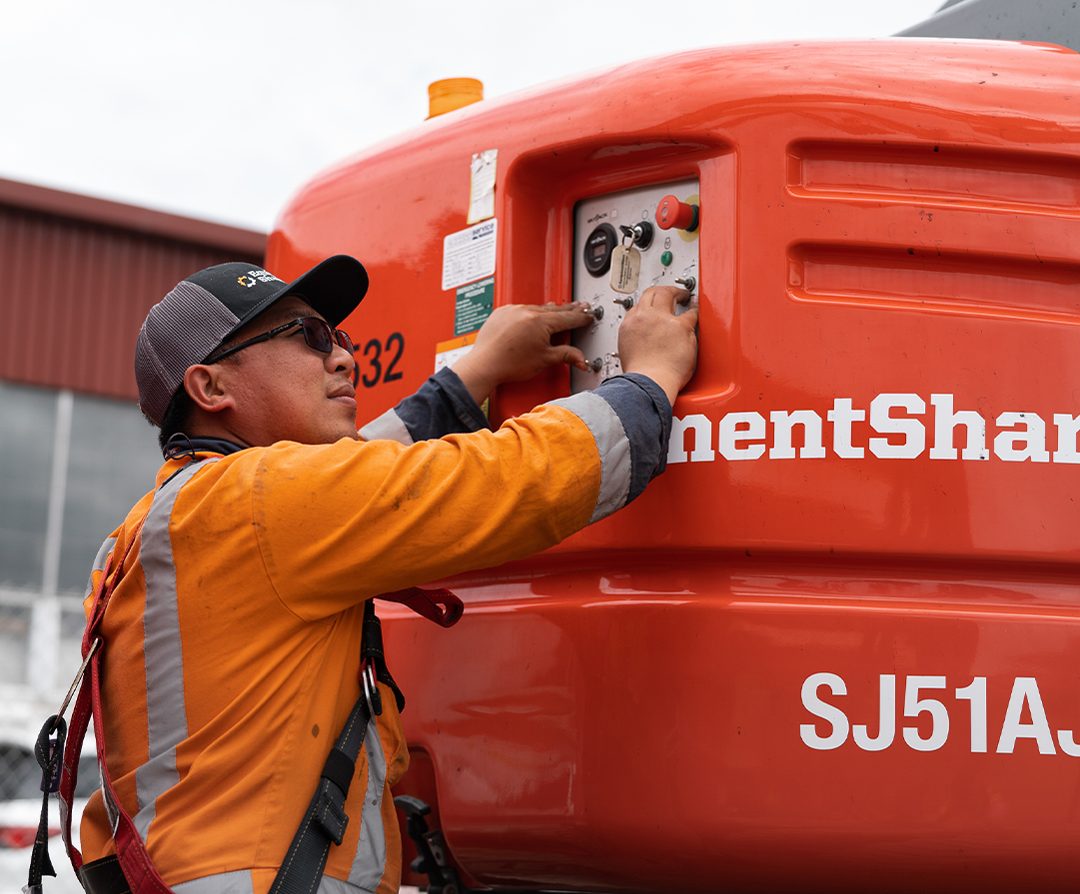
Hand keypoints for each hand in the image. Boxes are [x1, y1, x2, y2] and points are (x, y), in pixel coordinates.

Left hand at [452, 302, 595, 402]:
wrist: (484, 365)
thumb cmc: (509, 364)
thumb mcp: (544, 360)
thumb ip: (566, 355)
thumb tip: (581, 359)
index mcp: (540, 322)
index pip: (567, 318)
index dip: (581, 317)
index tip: (588, 316)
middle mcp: (526, 311)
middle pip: (554, 309)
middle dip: (569, 309)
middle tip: (580, 307)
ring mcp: (512, 310)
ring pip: (536, 308)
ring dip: (548, 311)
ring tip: (558, 312)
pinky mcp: (501, 312)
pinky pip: (520, 309)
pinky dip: (529, 313)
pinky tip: (533, 317)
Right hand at [617, 286, 698, 404]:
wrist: (650, 382)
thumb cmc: (642, 376)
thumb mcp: (627, 354)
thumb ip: (635, 342)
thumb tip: (642, 342)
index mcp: (629, 326)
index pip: (637, 307)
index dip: (647, 306)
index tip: (654, 309)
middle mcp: (644, 318)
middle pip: (651, 293)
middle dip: (661, 290)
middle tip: (670, 293)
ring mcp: (662, 320)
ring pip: (667, 294)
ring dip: (676, 292)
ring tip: (683, 295)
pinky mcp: (680, 326)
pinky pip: (690, 312)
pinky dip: (694, 308)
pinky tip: (695, 306)